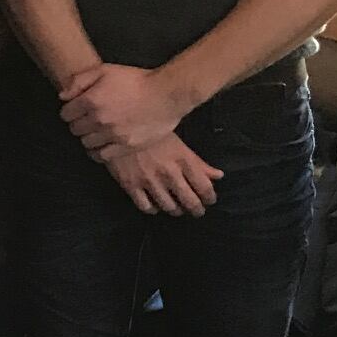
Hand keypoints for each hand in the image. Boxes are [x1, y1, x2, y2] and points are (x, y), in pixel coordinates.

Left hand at [61, 63, 193, 158]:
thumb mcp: (105, 70)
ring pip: (86, 143)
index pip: (65, 114)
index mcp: (91, 100)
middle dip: (78, 124)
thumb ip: (79, 81)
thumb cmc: (136, 80)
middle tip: (87, 120)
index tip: (76, 110)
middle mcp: (99, 119)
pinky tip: (102, 144)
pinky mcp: (126, 146)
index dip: (69, 111)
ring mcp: (113, 135)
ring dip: (88, 137)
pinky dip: (98, 152)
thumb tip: (62, 96)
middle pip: (74, 129)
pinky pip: (102, 156)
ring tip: (96, 131)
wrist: (167, 94)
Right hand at [103, 134, 223, 216]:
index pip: (205, 188)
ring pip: (169, 207)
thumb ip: (198, 162)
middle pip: (190, 202)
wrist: (118, 126)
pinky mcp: (131, 185)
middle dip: (196, 209)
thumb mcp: (178, 143)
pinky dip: (153, 209)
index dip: (210, 198)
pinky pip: (146, 207)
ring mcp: (149, 181)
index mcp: (184, 161)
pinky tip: (154, 205)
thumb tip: (218, 176)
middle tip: (196, 210)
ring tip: (176, 208)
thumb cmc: (152, 132)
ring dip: (176, 210)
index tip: (209, 200)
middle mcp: (170, 174)